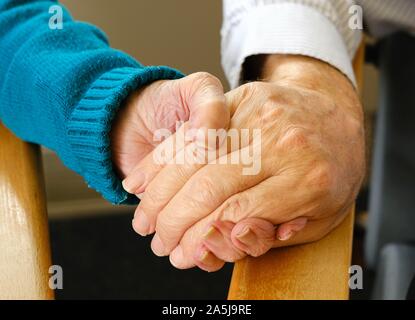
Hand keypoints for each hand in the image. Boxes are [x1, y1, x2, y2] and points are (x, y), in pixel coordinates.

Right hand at [125, 56, 364, 271]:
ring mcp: (258, 116)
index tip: (182, 255)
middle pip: (207, 188)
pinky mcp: (240, 98)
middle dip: (173, 222)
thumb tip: (230, 236)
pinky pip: (190, 132)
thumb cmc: (330, 170)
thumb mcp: (319, 217)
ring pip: (191, 160)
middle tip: (159, 242)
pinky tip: (142, 180)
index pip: (236, 215)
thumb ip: (274, 233)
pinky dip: (161, 159)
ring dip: (159, 194)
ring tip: (144, 219)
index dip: (200, 240)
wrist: (335, 112)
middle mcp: (280, 144)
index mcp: (307, 180)